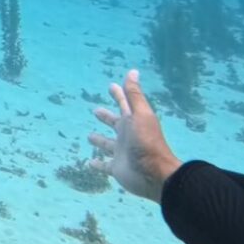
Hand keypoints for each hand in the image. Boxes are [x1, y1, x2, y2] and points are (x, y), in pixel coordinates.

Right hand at [88, 69, 183, 201]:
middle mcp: (127, 135)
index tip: (112, 85)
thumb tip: (133, 71)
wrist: (154, 173)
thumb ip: (134, 95)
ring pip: (107, 144)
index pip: (124, 104)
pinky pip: (104, 165)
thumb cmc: (147, 141)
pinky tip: (89, 163)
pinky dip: (97, 164)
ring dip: (99, 140)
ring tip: (89, 136)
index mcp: (133, 121)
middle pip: (115, 123)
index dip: (118, 94)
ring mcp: (121, 152)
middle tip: (96, 110)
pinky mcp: (116, 168)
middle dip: (106, 116)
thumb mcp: (140, 115)